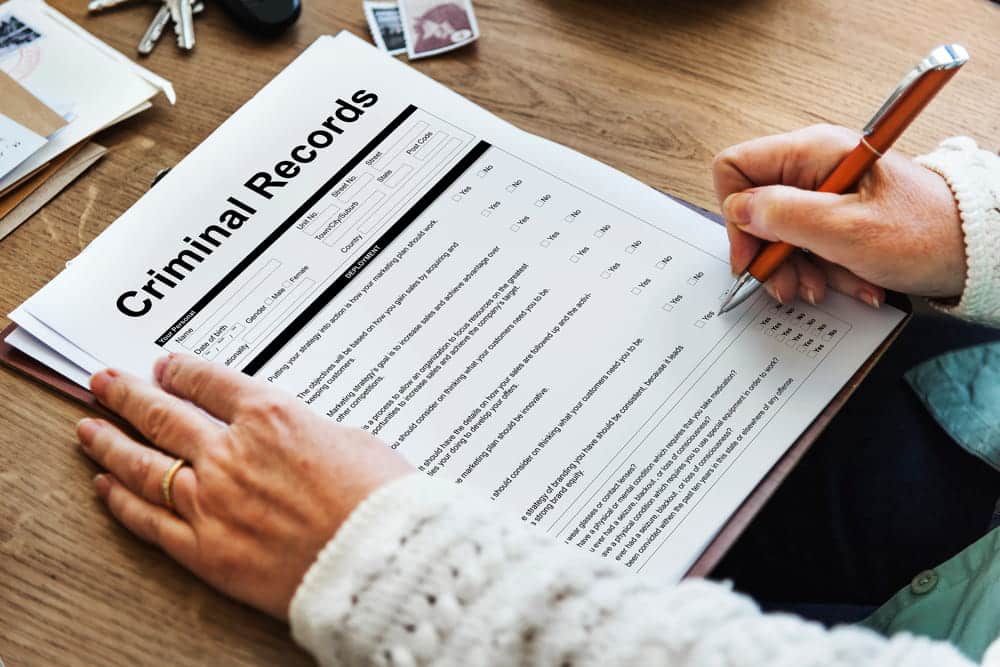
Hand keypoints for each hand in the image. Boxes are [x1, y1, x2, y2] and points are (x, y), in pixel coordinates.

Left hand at [77, 354, 412, 619]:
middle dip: (128, 395)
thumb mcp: (349, 439)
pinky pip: (151, 521)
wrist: (379, 559)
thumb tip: (286, 436)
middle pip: (163, 415)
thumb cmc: (378, 499)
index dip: (182, 370)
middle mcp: (230, 453)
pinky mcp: (205, 550)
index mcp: (270, 416)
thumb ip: (304, 431)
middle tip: (104, 383)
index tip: (165, 366)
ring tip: (89, 430)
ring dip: (110, 442)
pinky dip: (123, 502)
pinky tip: (106, 487)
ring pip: (144, 464)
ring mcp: (211, 501)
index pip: (209, 382)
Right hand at [713, 124, 965, 305]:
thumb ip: (784, 216)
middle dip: (771, 255)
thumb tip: (739, 210)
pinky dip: (824, 270)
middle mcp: (813, 166)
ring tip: (828, 287)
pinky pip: (809, 245)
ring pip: (781, 234)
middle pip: (757, 208)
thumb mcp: (847, 230)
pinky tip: (851, 283)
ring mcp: (825, 192)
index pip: (736, 168)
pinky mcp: (837, 215)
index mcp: (812, 152)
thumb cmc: (926, 233)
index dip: (736, 215)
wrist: (977, 250)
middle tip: (790, 285)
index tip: (753, 255)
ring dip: (800, 269)